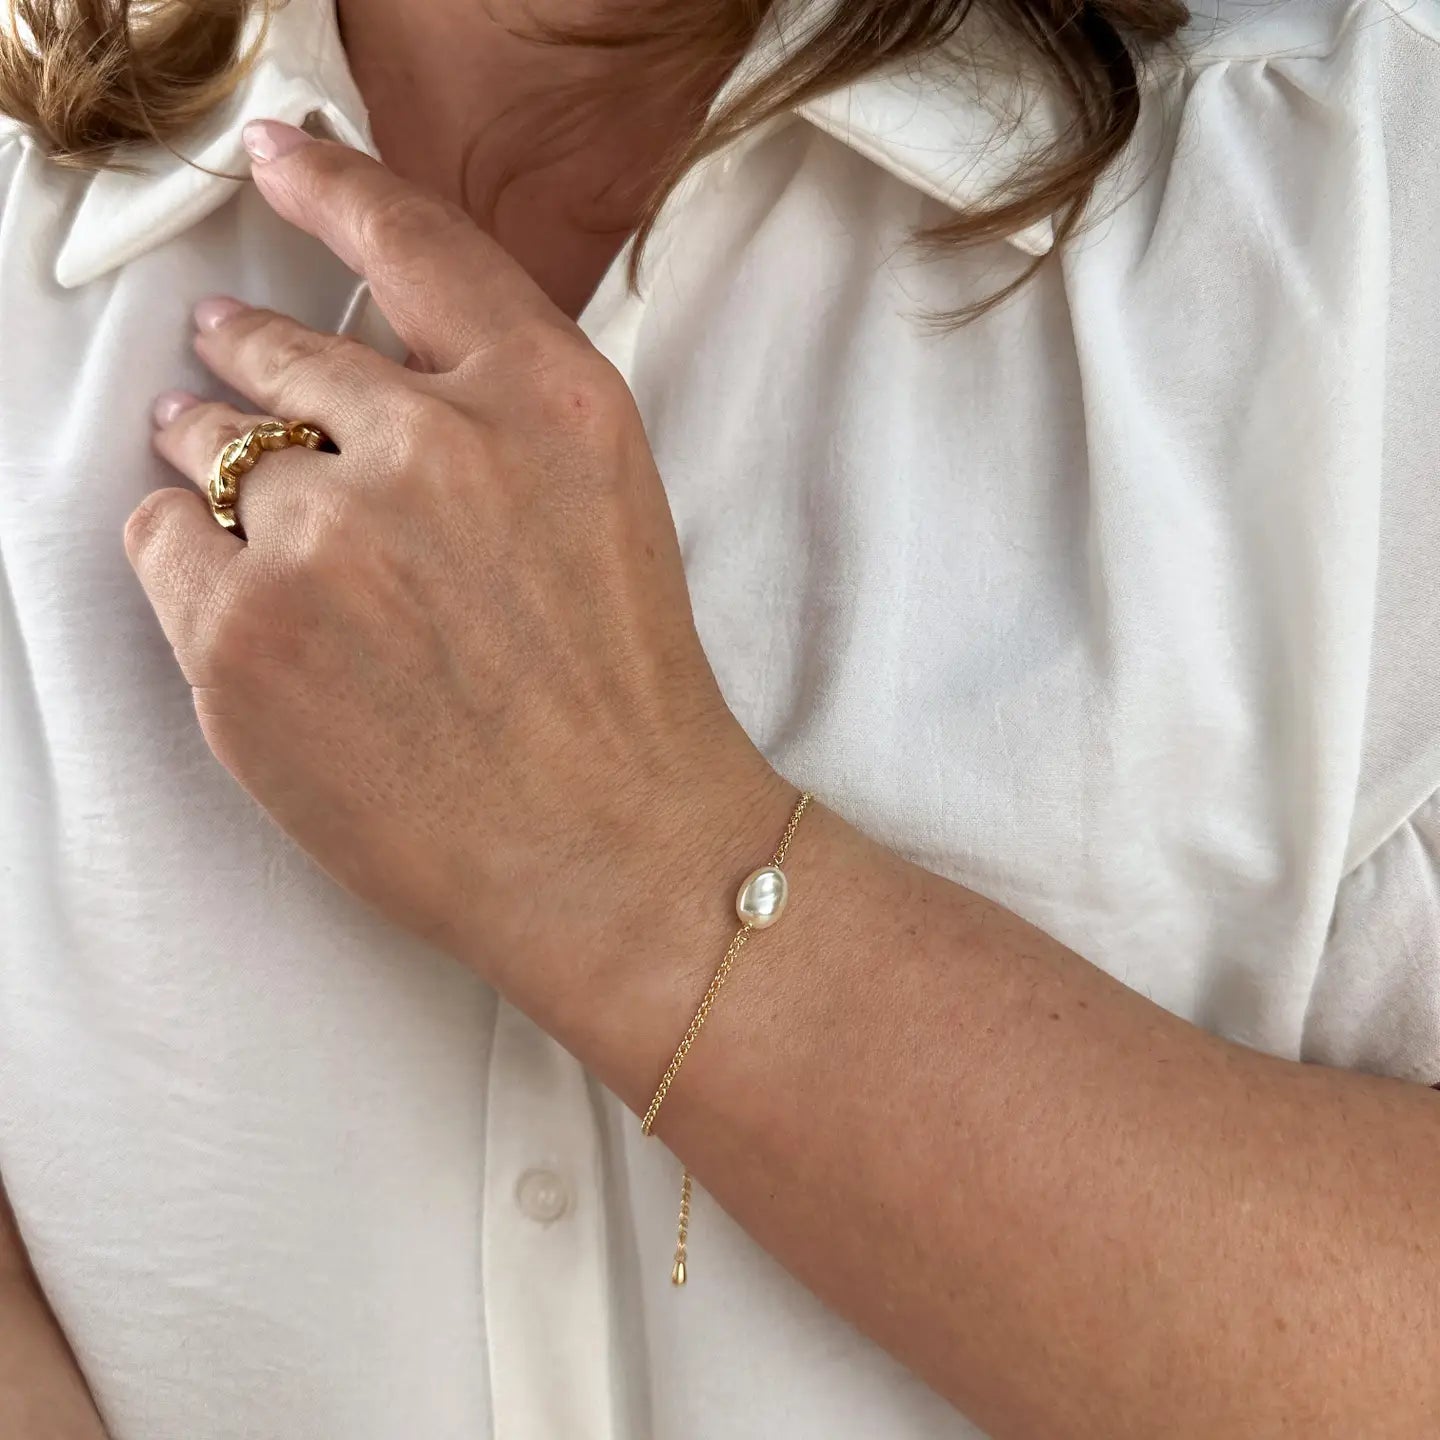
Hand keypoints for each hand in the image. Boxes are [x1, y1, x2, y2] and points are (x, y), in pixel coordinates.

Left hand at [127, 123, 788, 1018]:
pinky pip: (164, 544)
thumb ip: (502, 413)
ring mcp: (329, 541)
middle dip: (246, 355)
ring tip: (256, 516)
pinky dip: (190, 562)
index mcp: (549, 402)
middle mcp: (437, 447)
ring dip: (214, 462)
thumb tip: (362, 369)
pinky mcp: (244, 638)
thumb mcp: (607, 505)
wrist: (613, 855)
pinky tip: (253, 609)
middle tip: (226, 362)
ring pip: (208, 445)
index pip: (414, 240)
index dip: (333, 184)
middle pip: (281, 350)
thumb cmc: (622, 698)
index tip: (278, 157)